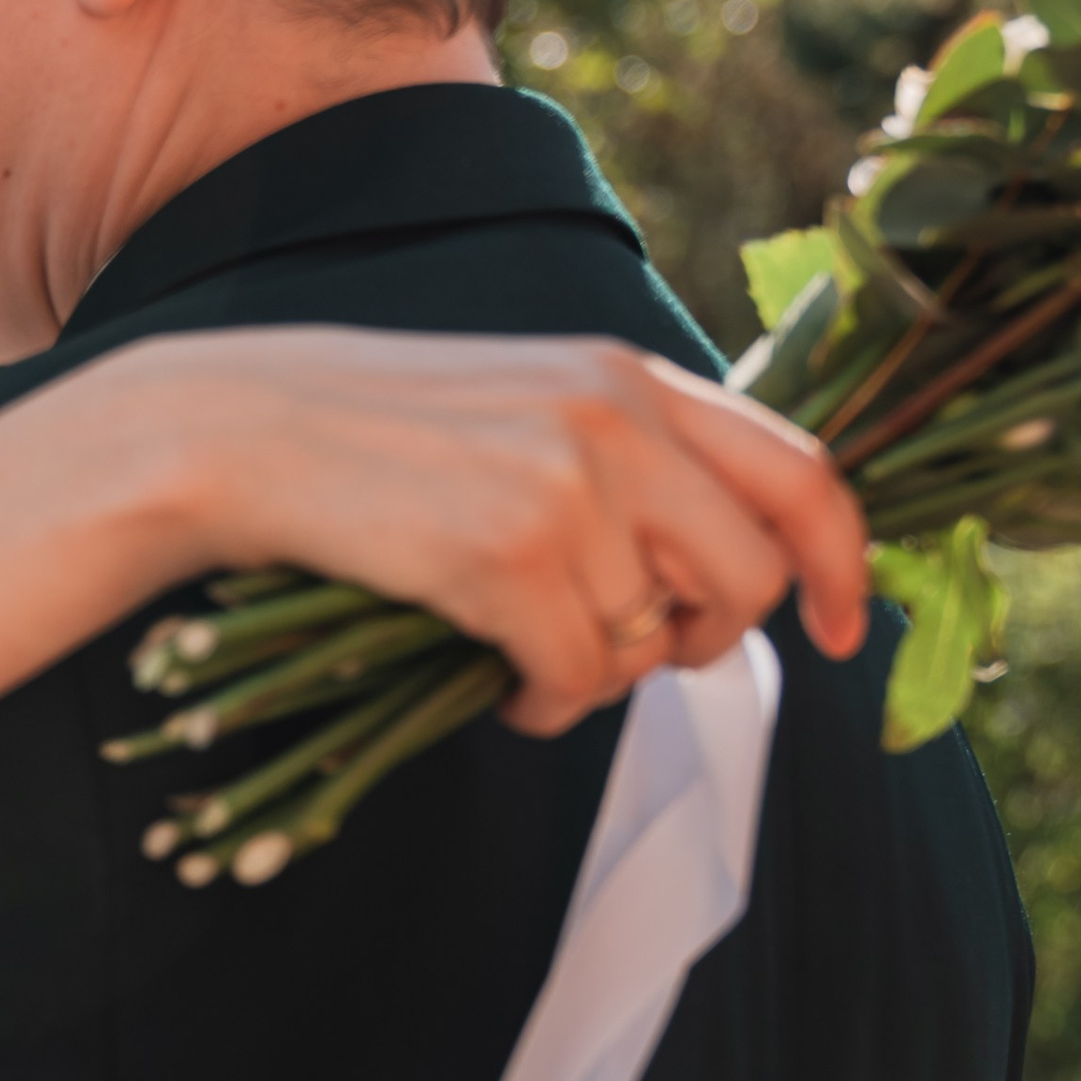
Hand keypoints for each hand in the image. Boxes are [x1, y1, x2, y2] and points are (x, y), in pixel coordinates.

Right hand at [132, 327, 867, 736]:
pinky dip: (542, 704)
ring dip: (595, 678)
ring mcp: (566, 483)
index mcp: (631, 376)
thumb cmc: (379, 438)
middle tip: (629, 655)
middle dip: (702, 646)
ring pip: (652, 643)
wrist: (239, 430)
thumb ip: (632, 459)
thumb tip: (723, 575)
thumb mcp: (527, 408)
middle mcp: (617, 418)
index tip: (837, 632)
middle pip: (749, 581)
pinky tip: (494, 680)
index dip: (841, 565)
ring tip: (524, 658)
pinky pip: (577, 680)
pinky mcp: (507, 553)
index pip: (803, 472)